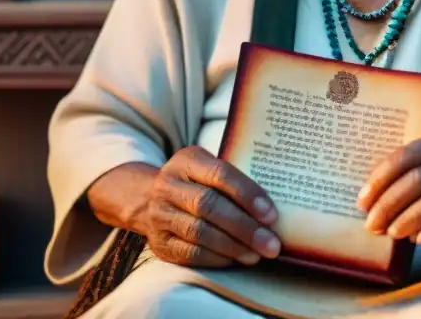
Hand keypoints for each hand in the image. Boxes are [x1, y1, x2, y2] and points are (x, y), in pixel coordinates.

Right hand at [143, 146, 280, 267]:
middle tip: (271, 243)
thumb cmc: (194, 183)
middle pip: (209, 206)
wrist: (147, 199)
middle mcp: (169, 185)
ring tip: (257, 254)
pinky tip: (236, 260)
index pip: (220, 174)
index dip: (247, 194)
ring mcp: (160, 214)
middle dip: (244, 227)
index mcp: (187, 160)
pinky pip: (190, 253)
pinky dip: (217, 259)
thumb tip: (274, 208)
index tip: (271, 215)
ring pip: (199, 233)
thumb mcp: (207, 168)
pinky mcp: (159, 242)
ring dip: (233, 247)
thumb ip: (233, 180)